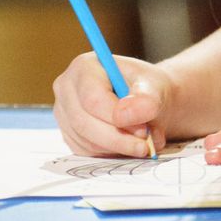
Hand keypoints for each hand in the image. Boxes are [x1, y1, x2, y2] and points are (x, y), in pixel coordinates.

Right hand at [52, 52, 173, 157]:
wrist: (146, 102)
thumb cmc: (148, 89)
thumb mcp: (156, 87)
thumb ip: (146, 99)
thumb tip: (124, 116)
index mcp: (85, 67)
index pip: (92, 99)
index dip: (117, 119)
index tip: (143, 132)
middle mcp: (67, 89)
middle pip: (84, 123)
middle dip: (118, 139)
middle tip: (145, 147)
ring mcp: (65, 113)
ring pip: (86, 140)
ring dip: (118, 148)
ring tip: (145, 144)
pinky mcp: (70, 134)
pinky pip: (86, 151)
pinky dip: (111, 153)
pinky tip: (128, 145)